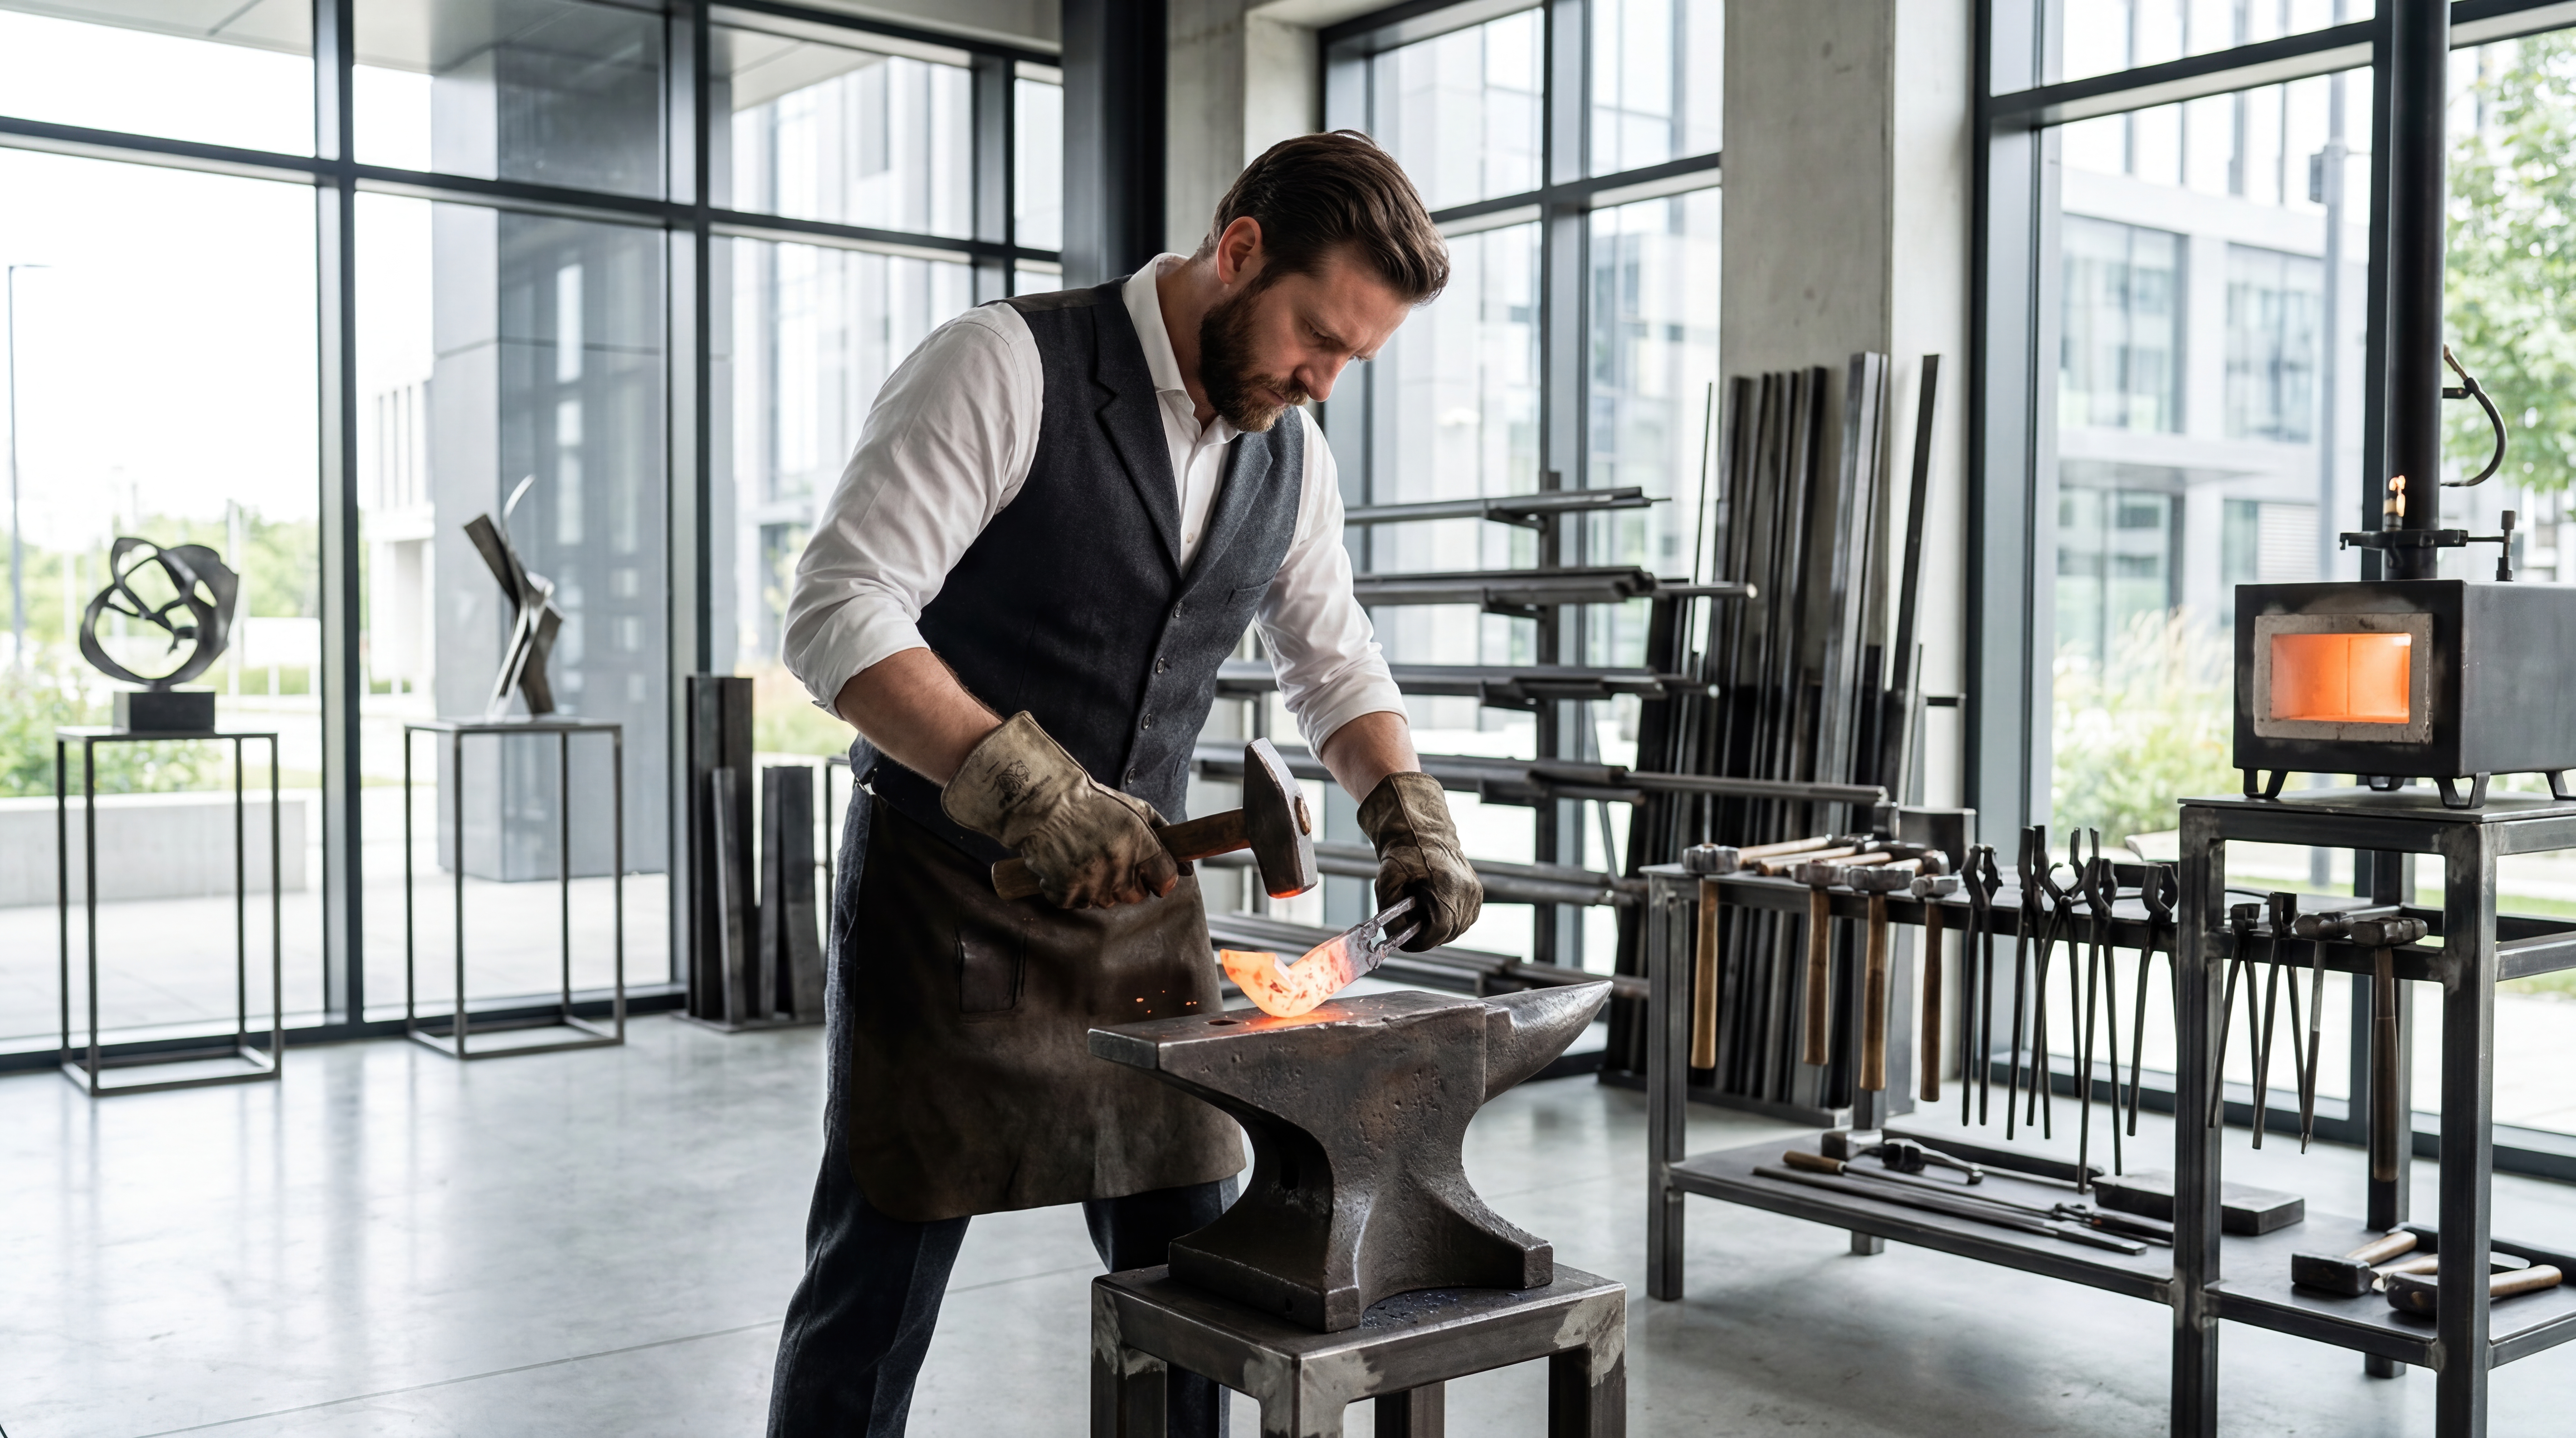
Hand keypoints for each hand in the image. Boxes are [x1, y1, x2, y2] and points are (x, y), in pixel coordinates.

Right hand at [942, 712, 1178, 908]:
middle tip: (1108, 858)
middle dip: (1126, 882)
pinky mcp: (1065, 893)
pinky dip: (1070, 889)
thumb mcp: (1137, 810)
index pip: (1166, 881)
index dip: (1156, 877)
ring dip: (1097, 886)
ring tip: (1085, 857)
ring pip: (1105, 902)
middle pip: (1135, 896)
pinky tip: (1066, 865)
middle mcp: (1120, 867)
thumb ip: (1167, 837)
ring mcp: (1091, 882)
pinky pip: (1076, 903)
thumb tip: (1188, 869)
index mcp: (1142, 846)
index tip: (1146, 871)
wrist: (1043, 803)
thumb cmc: (1093, 804)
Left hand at [1357, 772, 1481, 950]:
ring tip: (1421, 918)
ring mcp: (1475, 893)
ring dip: (1439, 930)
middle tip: (1409, 930)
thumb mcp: (1387, 880)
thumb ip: (1389, 912)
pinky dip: (1450, 921)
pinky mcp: (1477, 893)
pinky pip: (1466, 920)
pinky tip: (1435, 911)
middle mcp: (1466, 891)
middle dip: (1427, 936)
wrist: (1423, 831)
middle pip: (1449, 933)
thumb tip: (1395, 937)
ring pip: (1459, 929)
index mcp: (1446, 887)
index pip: (1439, 931)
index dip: (1420, 942)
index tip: (1406, 942)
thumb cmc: (1404, 853)